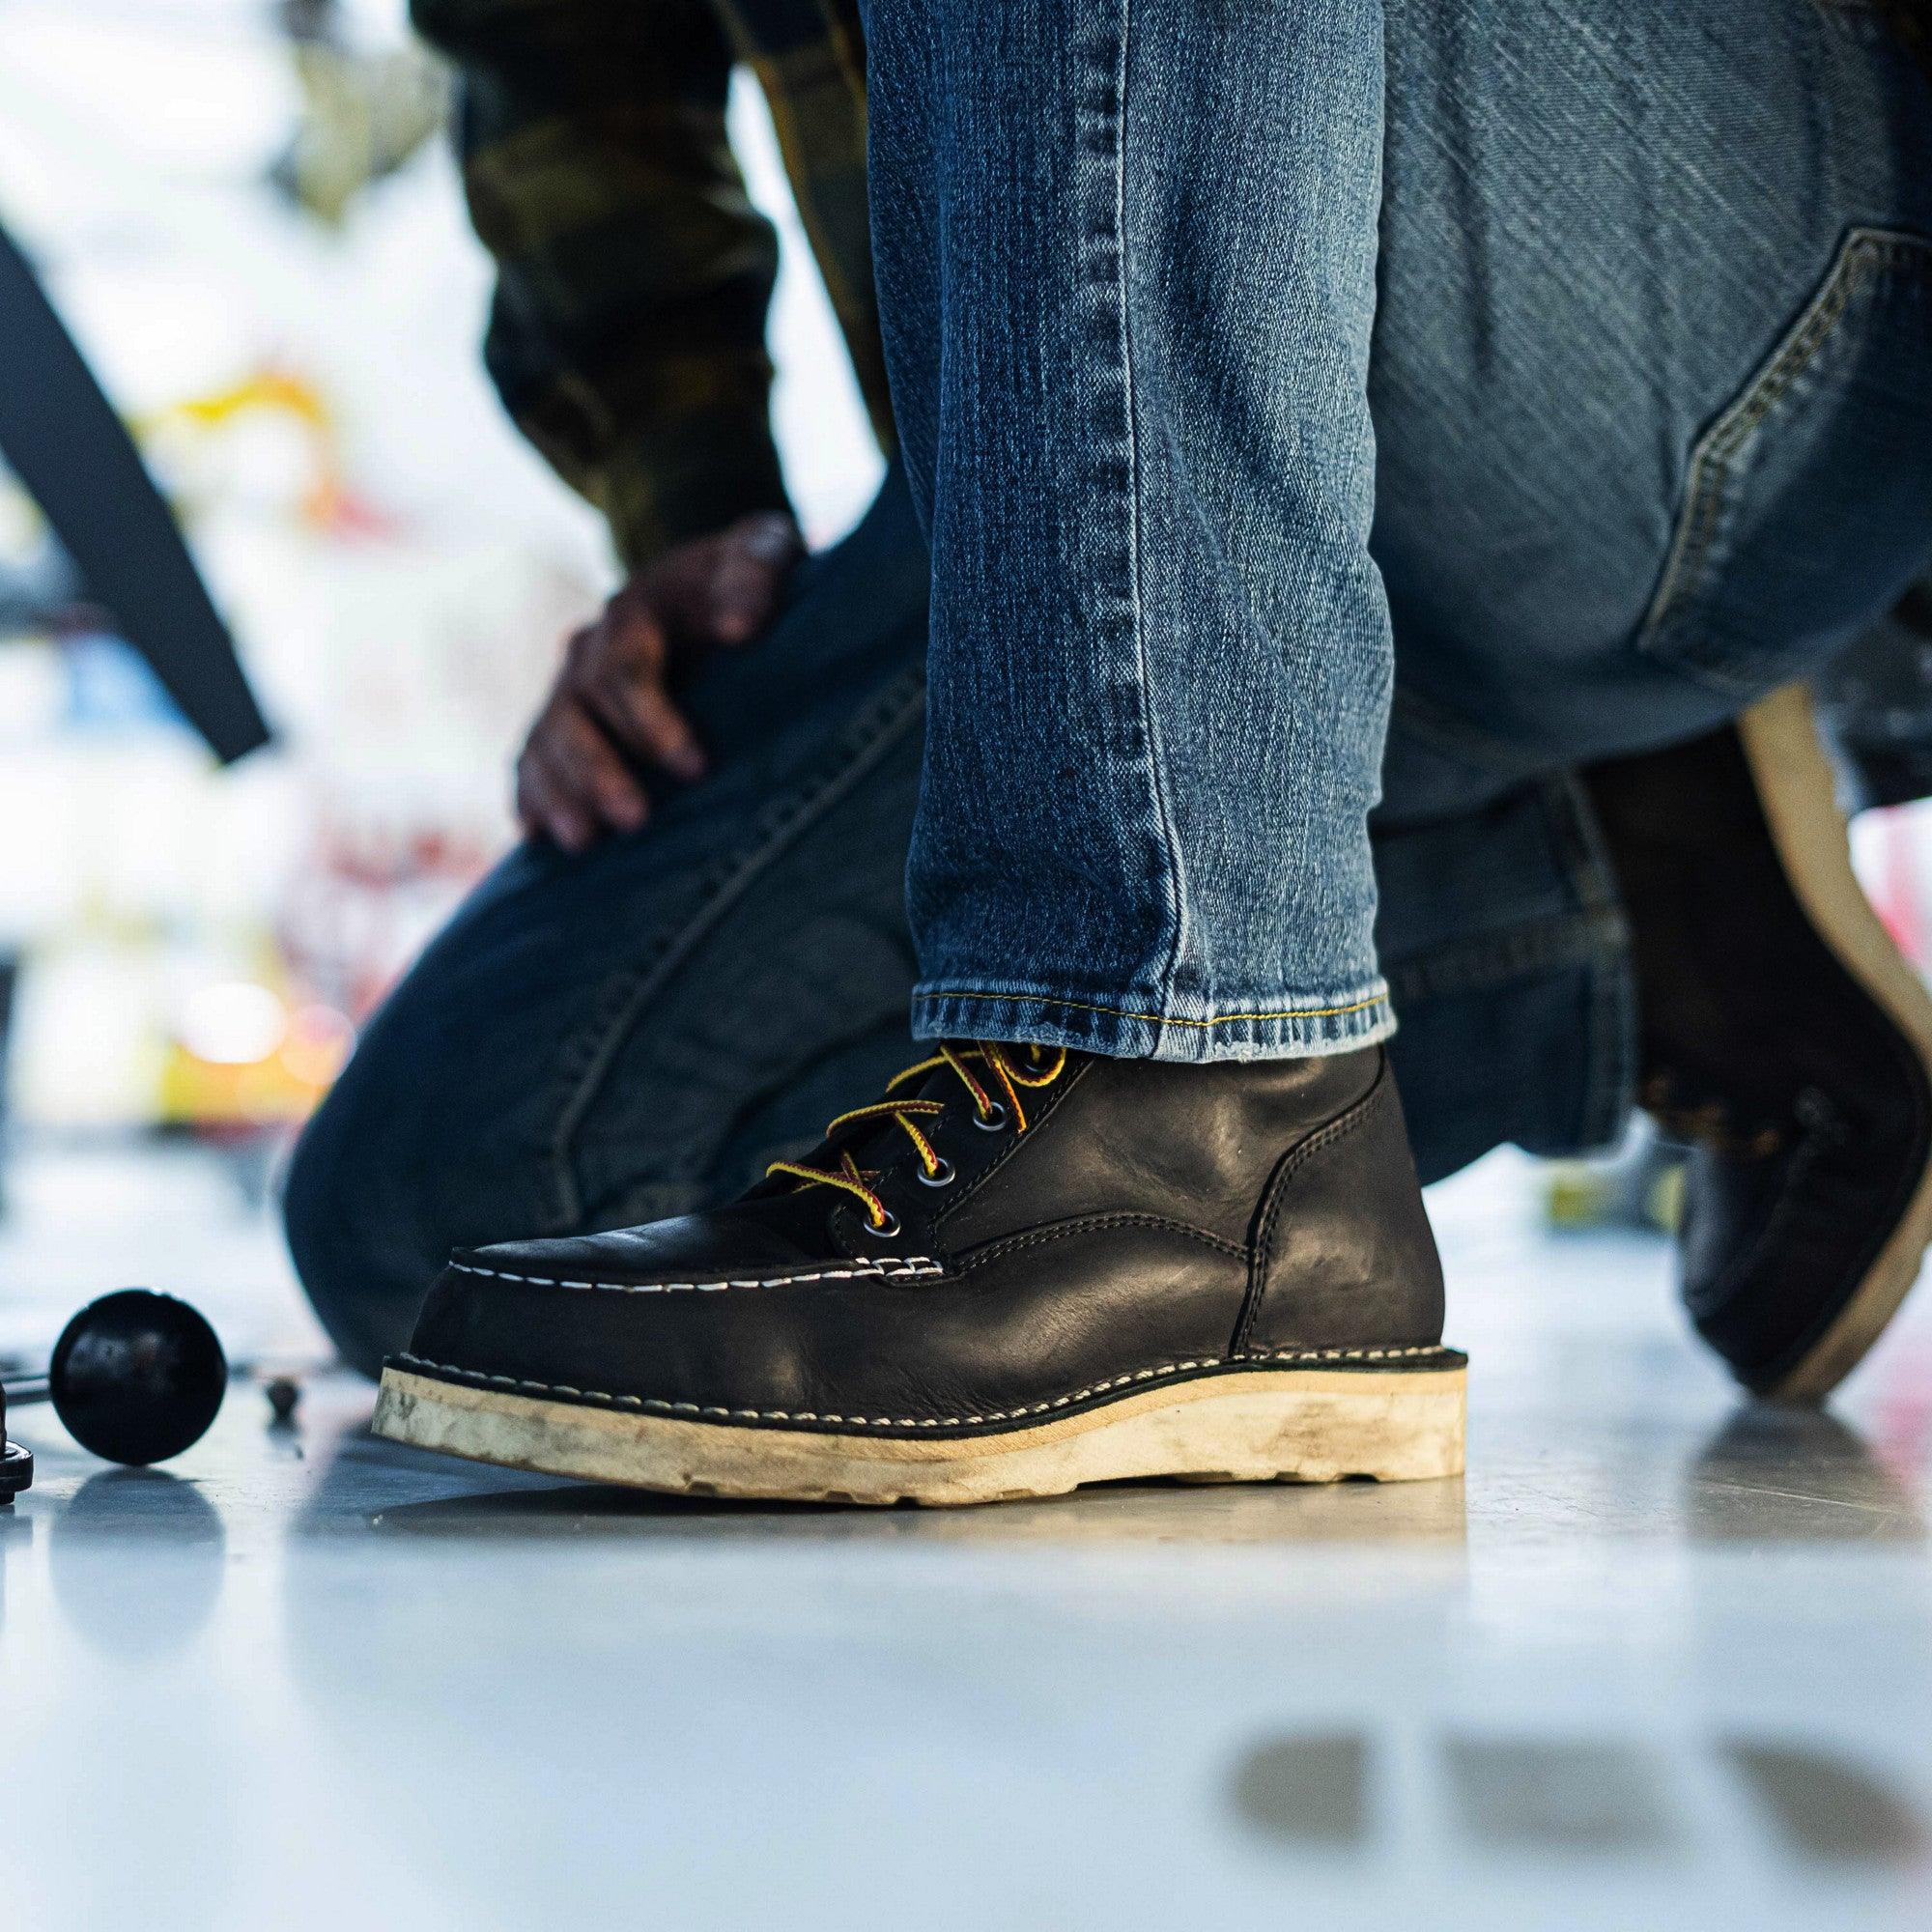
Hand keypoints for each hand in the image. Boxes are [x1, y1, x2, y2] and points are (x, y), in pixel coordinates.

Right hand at [516, 511, 801, 850]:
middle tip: (635, 820)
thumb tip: (739, 626)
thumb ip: (755, 574)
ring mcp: (571, 687)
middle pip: (575, 712)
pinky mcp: (565, 721)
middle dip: (600, 770)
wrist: (713, 584)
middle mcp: (590, 649)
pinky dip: (531, 794)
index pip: (625, 669)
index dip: (652, 722)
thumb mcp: (763, 553)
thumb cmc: (749, 577)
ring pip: (546, 741)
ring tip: (584, 842)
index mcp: (634, 613)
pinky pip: (531, 758)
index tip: (695, 767)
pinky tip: (538, 835)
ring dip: (560, 792)